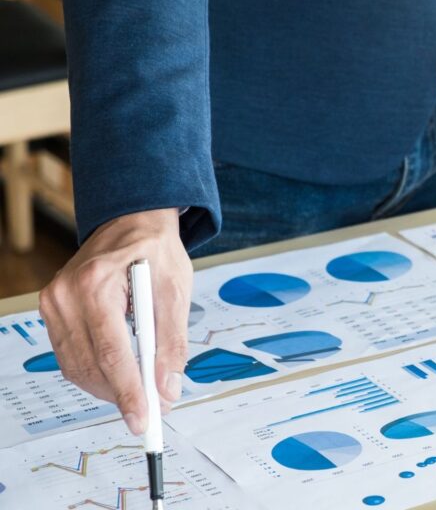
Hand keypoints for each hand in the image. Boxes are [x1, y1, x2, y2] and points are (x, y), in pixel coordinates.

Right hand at [39, 208, 191, 434]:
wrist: (132, 223)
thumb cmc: (156, 251)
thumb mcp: (176, 291)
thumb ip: (171, 342)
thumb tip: (167, 387)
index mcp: (97, 283)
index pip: (112, 352)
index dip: (129, 391)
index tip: (144, 418)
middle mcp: (66, 293)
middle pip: (90, 365)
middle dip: (122, 394)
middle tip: (153, 409)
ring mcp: (53, 302)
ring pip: (76, 366)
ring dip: (107, 387)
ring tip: (140, 393)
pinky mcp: (52, 309)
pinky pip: (70, 354)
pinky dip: (95, 371)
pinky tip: (119, 373)